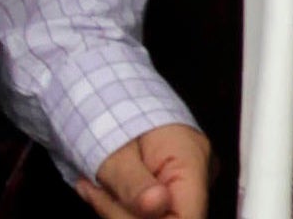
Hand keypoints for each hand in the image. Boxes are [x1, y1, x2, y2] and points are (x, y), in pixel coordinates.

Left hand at [79, 122, 210, 218]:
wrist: (102, 88)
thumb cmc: (109, 109)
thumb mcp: (113, 150)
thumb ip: (134, 182)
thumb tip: (156, 204)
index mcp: (191, 158)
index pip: (188, 218)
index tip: (116, 207)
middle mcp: (198, 170)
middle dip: (125, 215)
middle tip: (95, 190)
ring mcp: (187, 178)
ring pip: (157, 217)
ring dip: (119, 211)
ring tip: (94, 184)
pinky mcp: (172, 183)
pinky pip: (152, 211)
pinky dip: (122, 207)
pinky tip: (103, 188)